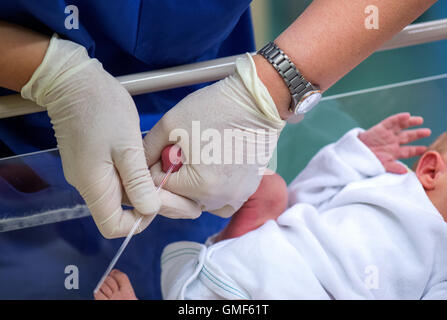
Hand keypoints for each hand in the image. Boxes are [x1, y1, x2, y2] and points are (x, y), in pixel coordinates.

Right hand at [21, 35, 199, 237]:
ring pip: (117, 192)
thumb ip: (137, 181)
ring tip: (151, 163)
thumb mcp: (127, 146)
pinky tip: (138, 155)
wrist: (74, 83)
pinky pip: (112, 177)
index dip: (137, 221)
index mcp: (94, 186)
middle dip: (141, 200)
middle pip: (117, 210)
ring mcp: (87, 173)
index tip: (155, 199)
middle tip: (160, 177)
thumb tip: (149, 210)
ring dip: (137, 184)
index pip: (113, 227)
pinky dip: (129, 173)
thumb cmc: (102, 110)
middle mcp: (87, 185)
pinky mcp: (90, 161)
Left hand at [143, 54, 285, 216]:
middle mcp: (220, 199)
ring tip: (193, 162)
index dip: (154, 170)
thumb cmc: (215, 108)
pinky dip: (208, 193)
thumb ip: (146, 151)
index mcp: (201, 186)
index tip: (163, 151)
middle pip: (179, 203)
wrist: (257, 101)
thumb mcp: (170, 125)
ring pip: (198, 204)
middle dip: (170, 182)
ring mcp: (236, 197)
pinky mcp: (246, 191)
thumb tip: (136, 168)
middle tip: (175, 156)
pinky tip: (208, 172)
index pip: (159, 191)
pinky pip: (219, 203)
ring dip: (188, 190)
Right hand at [358, 113, 430, 173]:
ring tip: (419, 120)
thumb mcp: (381, 166)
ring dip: (410, 123)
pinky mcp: (379, 128)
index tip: (425, 149)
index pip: (408, 151)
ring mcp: (386, 134)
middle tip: (427, 132)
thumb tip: (405, 171)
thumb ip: (393, 167)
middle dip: (418, 134)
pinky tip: (407, 116)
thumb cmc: (366, 161)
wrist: (353, 155)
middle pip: (408, 137)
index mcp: (393, 152)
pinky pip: (391, 122)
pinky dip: (398, 118)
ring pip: (401, 127)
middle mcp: (392, 142)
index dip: (417, 150)